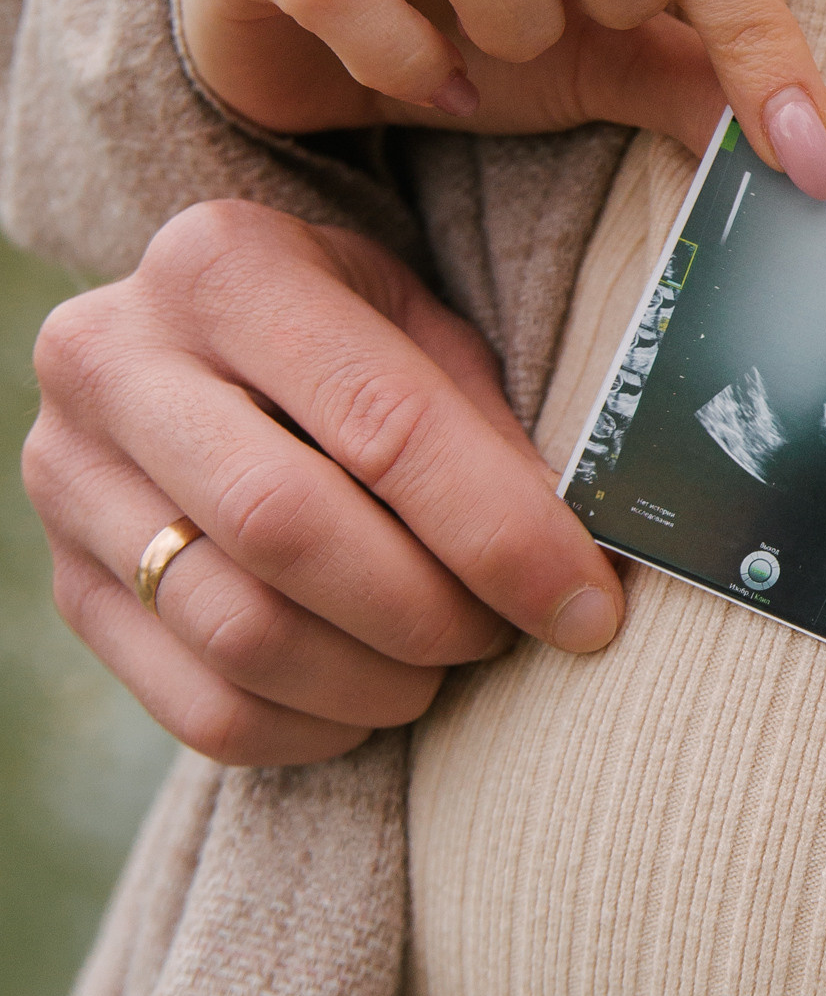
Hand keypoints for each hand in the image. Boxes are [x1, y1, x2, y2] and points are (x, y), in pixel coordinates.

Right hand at [23, 201, 629, 768]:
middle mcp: (114, 361)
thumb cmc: (345, 339)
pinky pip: (199, 707)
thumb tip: (575, 568)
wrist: (200, 350)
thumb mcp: (418, 327)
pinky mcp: (67, 587)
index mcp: (223, 266)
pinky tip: (365, 699)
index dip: (500, 534)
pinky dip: (310, 729)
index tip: (587, 606)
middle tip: (503, 634)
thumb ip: (483, 430)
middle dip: (429, 611)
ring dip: (375, 681)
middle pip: (291, 531)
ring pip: (240, 634)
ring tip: (439, 665)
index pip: (382, 424)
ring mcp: (69, 480)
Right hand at [180, 0, 825, 193]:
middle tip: (585, 32)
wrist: (296, 31)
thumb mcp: (608, 45)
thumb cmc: (469, 14)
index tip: (798, 149)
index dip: (757, 30)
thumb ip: (714, 77)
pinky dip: (401, 52)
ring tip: (499, 53)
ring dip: (502, 13)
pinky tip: (431, 85)